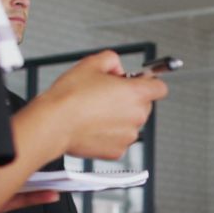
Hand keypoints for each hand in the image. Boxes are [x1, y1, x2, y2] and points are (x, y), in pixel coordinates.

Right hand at [37, 50, 167, 159]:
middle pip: (144, 105)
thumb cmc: (70, 97)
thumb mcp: (91, 63)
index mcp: (136, 93)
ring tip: (95, 112)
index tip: (139, 82)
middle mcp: (137, 116)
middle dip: (130, 99)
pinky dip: (109, 134)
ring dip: (119, 117)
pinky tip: (93, 126)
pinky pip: (119, 139)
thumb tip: (117, 67)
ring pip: (130, 123)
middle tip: (107, 95)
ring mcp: (128, 136)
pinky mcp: (117, 151)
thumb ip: (111, 60)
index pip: (159, 87)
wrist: (54, 124)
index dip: (148, 82)